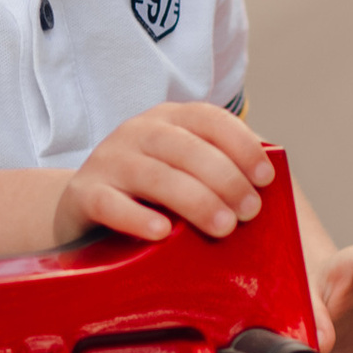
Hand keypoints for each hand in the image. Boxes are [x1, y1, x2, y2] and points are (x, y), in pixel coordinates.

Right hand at [54, 104, 275, 245]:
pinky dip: (137, 217)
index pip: (209, 119)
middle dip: (225, 179)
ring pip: (154, 175)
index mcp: (169, 119)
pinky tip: (162, 233)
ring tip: (223, 227)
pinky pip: (110, 203)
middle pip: (186, 148)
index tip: (265, 179)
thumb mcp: (183, 169)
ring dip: (194, 200)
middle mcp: (137, 132)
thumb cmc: (148, 192)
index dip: (241, 146)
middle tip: (250, 212)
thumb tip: (270, 186)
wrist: (81, 206)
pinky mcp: (84, 194)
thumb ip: (219, 168)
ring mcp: (108, 161)